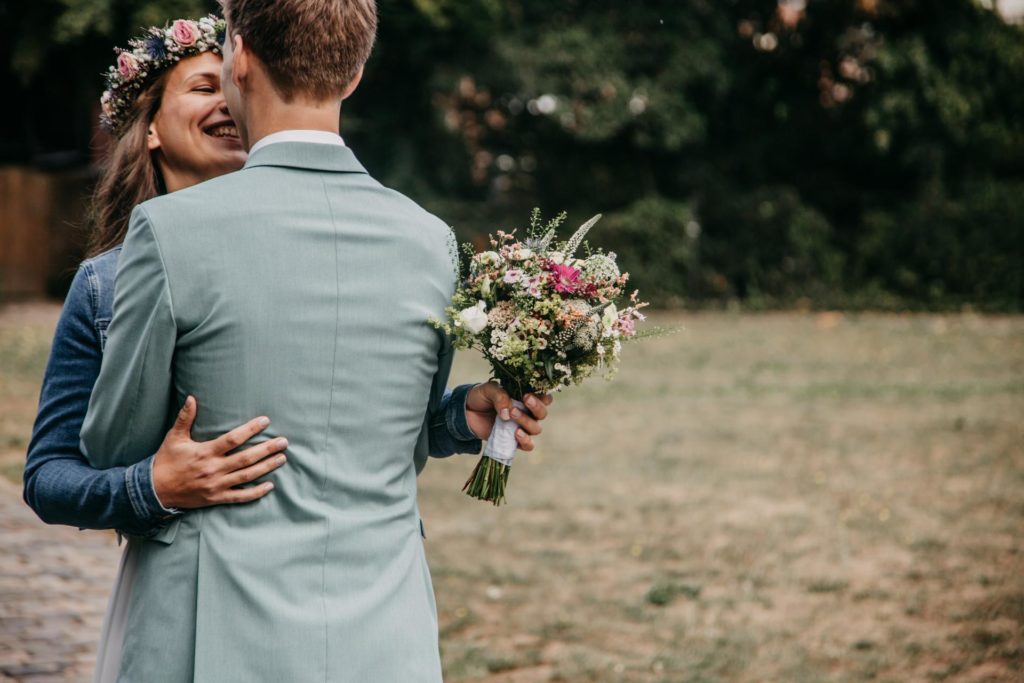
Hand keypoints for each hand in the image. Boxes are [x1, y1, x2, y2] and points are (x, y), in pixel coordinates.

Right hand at [151, 396, 287, 508]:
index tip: (266, 421)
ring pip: (247, 476)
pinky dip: (256, 493)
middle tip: (284, 442)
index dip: (251, 429)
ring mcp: (216, 485)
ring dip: (266, 467)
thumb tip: (191, 397)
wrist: (154, 490)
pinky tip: (270, 486)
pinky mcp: (216, 498)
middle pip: (246, 458)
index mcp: (205, 452)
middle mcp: (213, 469)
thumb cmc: (166, 461)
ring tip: (282, 458)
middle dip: (266, 449)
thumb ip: (185, 418)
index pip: (233, 439)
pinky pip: (240, 497)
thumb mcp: (174, 437)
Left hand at [465, 382, 552, 450]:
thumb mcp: (488, 390)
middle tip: (524, 399)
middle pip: (542, 413)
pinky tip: (516, 434)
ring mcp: (521, 427)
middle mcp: (527, 412)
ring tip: (511, 414)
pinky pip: (528, 445)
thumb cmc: (481, 397)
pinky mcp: (514, 440)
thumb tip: (507, 412)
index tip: (531, 392)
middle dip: (536, 407)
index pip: (543, 397)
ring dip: (526, 422)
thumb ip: (500, 396)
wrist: (467, 413)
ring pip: (536, 428)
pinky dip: (525, 441)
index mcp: (525, 397)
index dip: (543, 396)